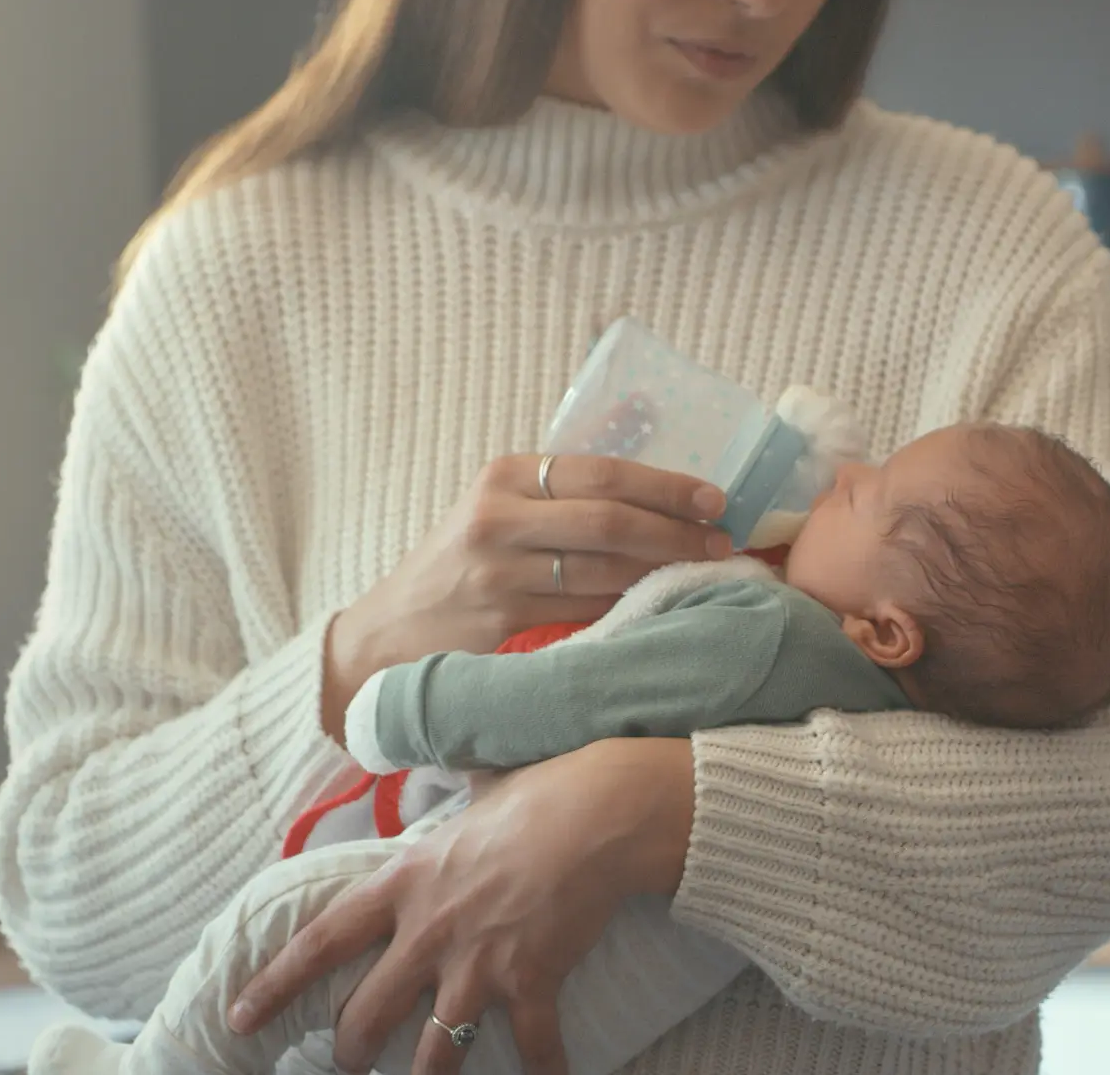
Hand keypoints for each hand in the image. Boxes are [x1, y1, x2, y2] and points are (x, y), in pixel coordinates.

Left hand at [228, 737, 696, 1074]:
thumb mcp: (474, 787)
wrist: (595, 814)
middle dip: (352, 1050)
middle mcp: (428, 932)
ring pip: (435, 1049)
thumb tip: (457, 771)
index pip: (320, 942)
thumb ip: (452, 796)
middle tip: (350, 1063)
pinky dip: (545, 1067)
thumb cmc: (538, 793)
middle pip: (367, 1014)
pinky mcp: (529, 982)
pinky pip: (532, 1046)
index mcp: (404, 884)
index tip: (242, 1016)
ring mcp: (478, 964)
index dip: (274, 986)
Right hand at [322, 455, 729, 739]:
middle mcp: (496, 514)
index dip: (667, 486)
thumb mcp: (500, 516)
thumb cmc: (460, 573)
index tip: (716, 499)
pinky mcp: (498, 618)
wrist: (385, 638)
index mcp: (505, 475)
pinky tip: (661, 610)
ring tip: (705, 576)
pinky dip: (629, 609)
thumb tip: (663, 500)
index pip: (604, 471)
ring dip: (663, 573)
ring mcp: (495, 569)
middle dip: (676, 531)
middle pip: (610, 518)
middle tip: (724, 543)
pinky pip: (584, 611)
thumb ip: (562, 502)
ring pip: (603, 569)